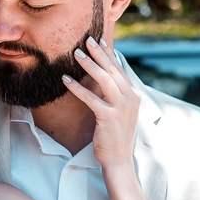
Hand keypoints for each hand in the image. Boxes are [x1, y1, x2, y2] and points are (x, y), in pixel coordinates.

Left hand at [63, 36, 139, 169]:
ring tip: (75, 53)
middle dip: (99, 53)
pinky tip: (65, 79)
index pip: (120, 69)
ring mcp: (121, 107)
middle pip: (112, 70)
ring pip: (104, 79)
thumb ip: (116, 96)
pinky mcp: (109, 116)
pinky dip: (77, 87)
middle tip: (86, 39)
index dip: (109, 54)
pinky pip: (90, 97)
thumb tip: (105, 80)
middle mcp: (131, 98)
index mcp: (134, 96)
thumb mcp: (121, 112)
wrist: (119, 159)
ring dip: (88, 64)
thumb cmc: (116, 136)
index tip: (99, 41)